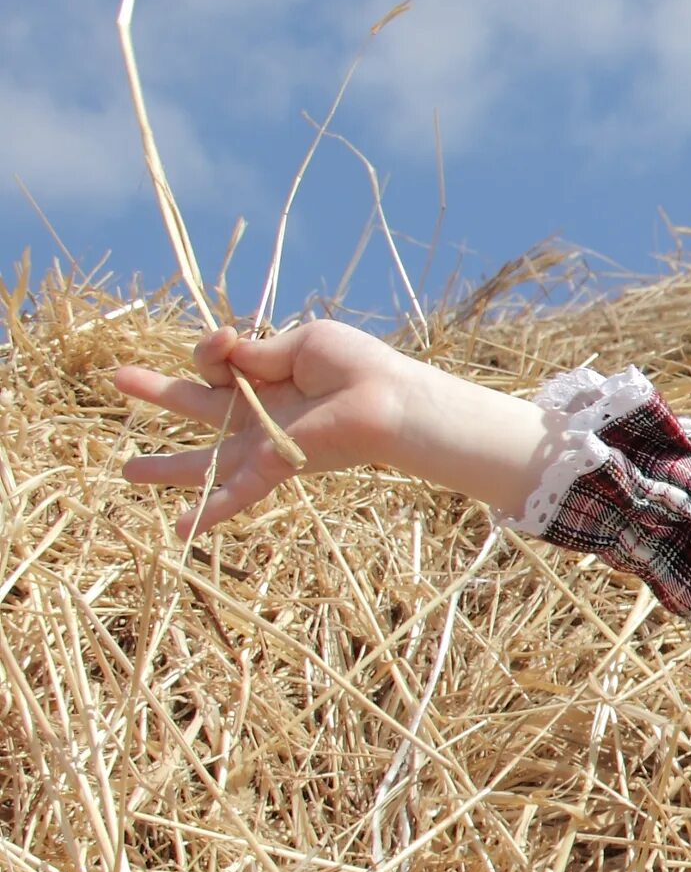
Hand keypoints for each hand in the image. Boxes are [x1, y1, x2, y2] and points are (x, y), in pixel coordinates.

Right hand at [113, 321, 411, 533]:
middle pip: (201, 405)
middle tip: (120, 379)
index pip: (219, 362)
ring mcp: (263, 443)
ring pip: (205, 459)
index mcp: (268, 379)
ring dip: (166, 467)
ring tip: (127, 471)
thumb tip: (228, 352)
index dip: (210, 349)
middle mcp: (262, 412)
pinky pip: (236, 495)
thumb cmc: (358, 368)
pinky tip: (179, 532)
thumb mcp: (302, 343)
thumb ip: (259, 351)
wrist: (388, 401)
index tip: (226, 340)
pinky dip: (208, 512)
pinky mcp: (273, 467)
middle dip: (161, 393)